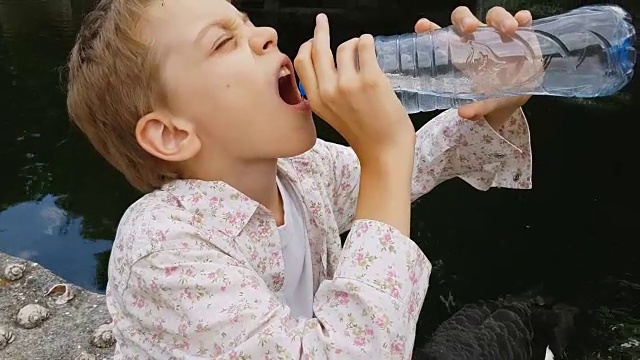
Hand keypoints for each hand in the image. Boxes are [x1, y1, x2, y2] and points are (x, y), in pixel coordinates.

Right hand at [294, 14, 415, 164]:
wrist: (385, 151)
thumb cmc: (364, 134)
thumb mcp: (333, 115)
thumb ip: (326, 93)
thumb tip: (326, 65)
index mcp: (316, 100)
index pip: (302, 62)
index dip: (307, 47)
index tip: (313, 39)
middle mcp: (328, 90)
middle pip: (317, 49)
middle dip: (320, 30)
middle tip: (322, 21)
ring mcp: (349, 84)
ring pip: (345, 46)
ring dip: (355, 44)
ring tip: (363, 53)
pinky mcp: (371, 78)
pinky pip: (365, 45)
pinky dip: (368, 42)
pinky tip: (371, 46)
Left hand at [414, 6, 532, 128]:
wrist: (516, 97)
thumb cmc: (492, 95)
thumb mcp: (484, 104)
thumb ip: (476, 109)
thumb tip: (464, 113)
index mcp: (461, 53)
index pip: (442, 36)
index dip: (431, 29)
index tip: (422, 26)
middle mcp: (478, 39)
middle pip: (466, 20)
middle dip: (466, 20)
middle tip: (471, 28)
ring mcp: (499, 34)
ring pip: (495, 17)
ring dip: (500, 19)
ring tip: (509, 30)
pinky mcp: (522, 35)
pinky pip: (522, 21)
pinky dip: (523, 18)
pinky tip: (524, 20)